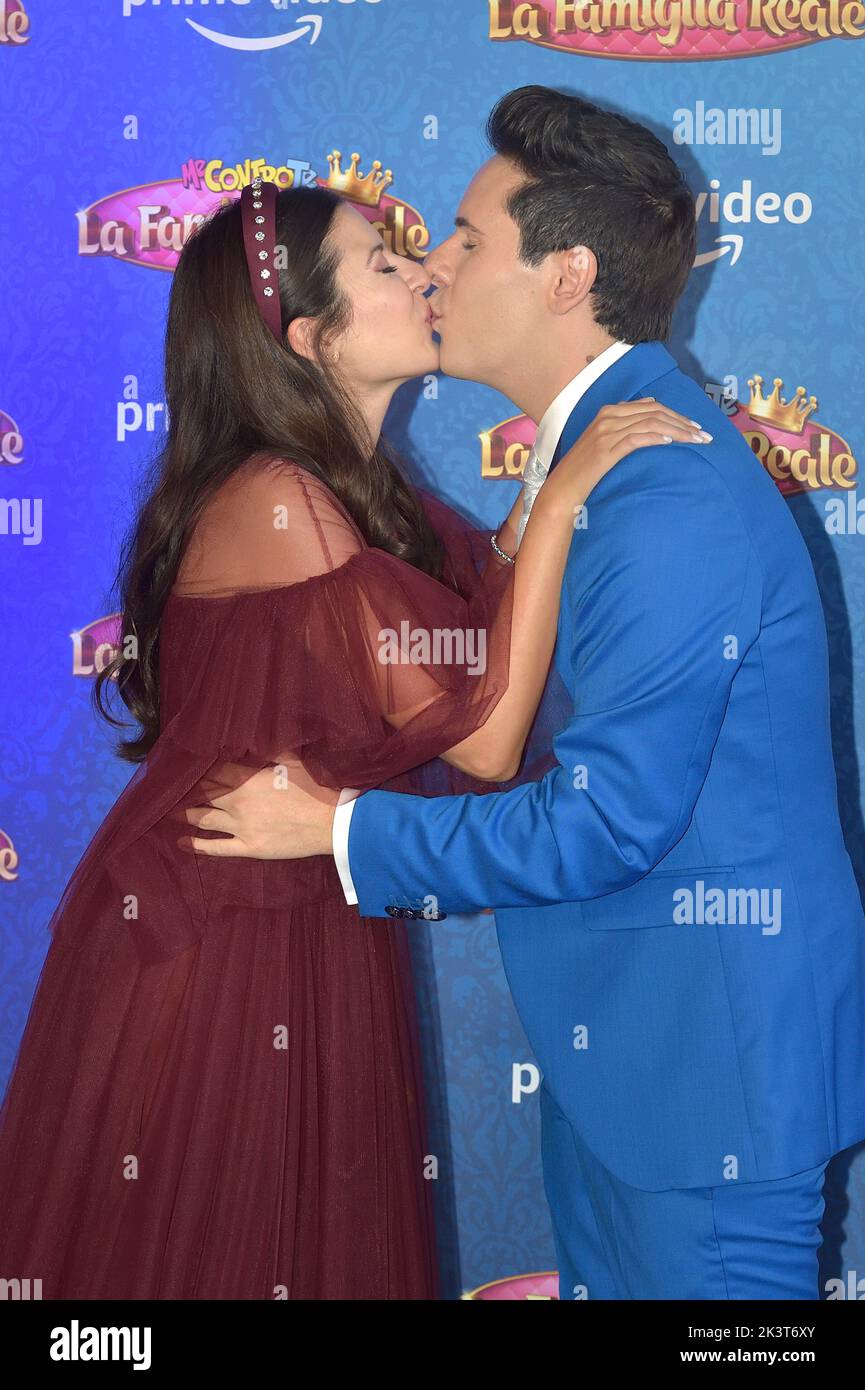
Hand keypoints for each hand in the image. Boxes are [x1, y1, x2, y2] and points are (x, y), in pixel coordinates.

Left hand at [176, 763, 336, 859]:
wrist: (330, 823)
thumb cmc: (313, 789)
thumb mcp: (293, 762)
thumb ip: (271, 750)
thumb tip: (257, 737)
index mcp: (247, 779)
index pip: (214, 771)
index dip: (199, 768)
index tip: (188, 767)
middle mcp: (238, 802)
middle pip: (204, 794)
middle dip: (189, 790)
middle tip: (176, 788)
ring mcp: (241, 827)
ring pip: (203, 819)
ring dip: (186, 814)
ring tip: (173, 811)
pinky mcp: (248, 847)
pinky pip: (216, 848)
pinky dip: (196, 845)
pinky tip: (182, 842)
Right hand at [534, 397, 711, 517]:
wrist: (563, 487)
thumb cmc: (586, 470)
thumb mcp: (605, 443)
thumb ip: (625, 427)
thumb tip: (653, 416)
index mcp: (609, 411)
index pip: (651, 406)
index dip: (676, 414)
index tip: (695, 427)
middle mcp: (608, 416)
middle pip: (655, 412)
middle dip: (683, 422)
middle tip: (704, 435)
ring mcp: (606, 431)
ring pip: (651, 423)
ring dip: (677, 431)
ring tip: (696, 441)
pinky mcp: (606, 448)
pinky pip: (637, 437)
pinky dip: (657, 438)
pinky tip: (672, 442)